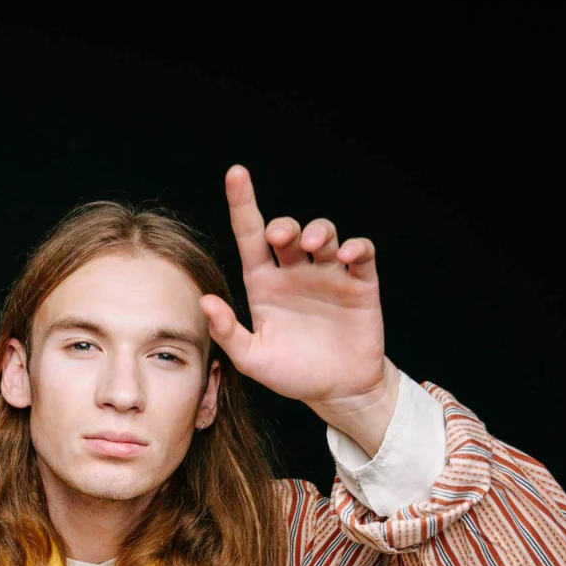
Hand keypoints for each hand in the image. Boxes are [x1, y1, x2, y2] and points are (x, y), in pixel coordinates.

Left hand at [200, 165, 395, 452]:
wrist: (337, 391)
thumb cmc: (291, 373)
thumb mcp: (253, 359)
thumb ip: (227, 333)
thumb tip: (204, 303)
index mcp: (264, 283)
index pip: (250, 235)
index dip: (243, 203)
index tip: (236, 174)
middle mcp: (295, 272)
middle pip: (288, 231)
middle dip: (284, 226)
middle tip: (280, 237)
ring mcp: (328, 275)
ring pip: (324, 234)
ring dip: (318, 231)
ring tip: (312, 246)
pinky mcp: (360, 283)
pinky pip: (361, 253)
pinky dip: (356, 247)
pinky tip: (348, 254)